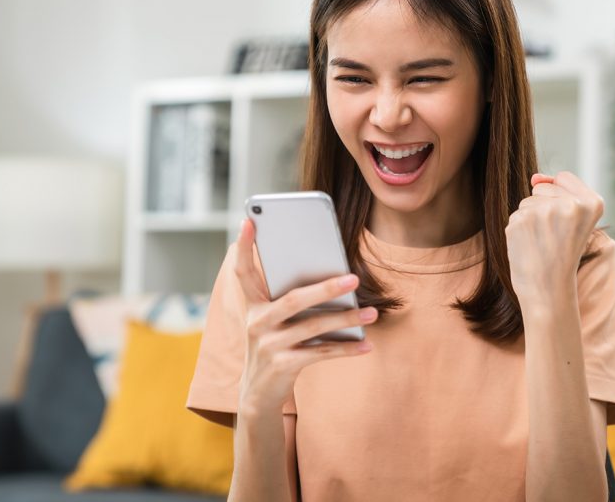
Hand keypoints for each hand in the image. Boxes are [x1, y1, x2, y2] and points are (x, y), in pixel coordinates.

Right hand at [233, 218, 376, 415]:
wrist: (257, 394)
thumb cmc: (274, 347)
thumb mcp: (272, 324)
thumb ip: (290, 303)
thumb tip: (336, 282)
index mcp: (252, 307)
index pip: (243, 273)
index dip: (243, 247)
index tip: (248, 220)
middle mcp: (256, 323)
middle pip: (294, 299)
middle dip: (326, 288)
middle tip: (354, 278)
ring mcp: (268, 346)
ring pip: (313, 326)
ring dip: (346, 319)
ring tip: (371, 313)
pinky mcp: (283, 366)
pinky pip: (321, 353)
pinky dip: (346, 349)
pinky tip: (366, 345)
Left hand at [505, 171, 604, 310]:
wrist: (548, 288)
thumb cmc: (562, 254)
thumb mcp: (574, 220)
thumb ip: (558, 190)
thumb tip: (535, 177)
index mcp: (593, 203)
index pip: (564, 177)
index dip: (560, 199)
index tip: (566, 223)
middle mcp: (571, 204)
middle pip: (542, 187)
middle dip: (543, 208)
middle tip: (554, 237)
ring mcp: (545, 211)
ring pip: (528, 201)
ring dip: (531, 219)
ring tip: (542, 242)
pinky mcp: (522, 220)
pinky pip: (516, 214)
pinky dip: (519, 228)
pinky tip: (529, 245)